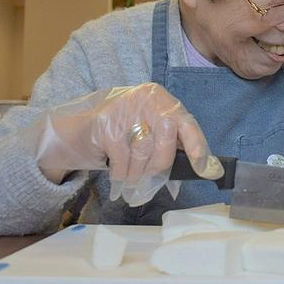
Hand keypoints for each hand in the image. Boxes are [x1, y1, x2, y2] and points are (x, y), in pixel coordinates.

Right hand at [29, 83, 221, 204]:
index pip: (186, 121)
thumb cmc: (122, 133)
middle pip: (165, 141)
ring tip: (133, 185)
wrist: (78, 129)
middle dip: (159, 168)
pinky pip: (122, 160)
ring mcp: (125, 108)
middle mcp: (146, 98)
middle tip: (151, 184)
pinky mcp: (107, 124)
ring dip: (138, 176)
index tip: (205, 168)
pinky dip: (122, 175)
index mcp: (162, 99)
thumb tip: (200, 171)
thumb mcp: (147, 131)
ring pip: (143, 153)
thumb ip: (170, 145)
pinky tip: (119, 179)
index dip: (197, 145)